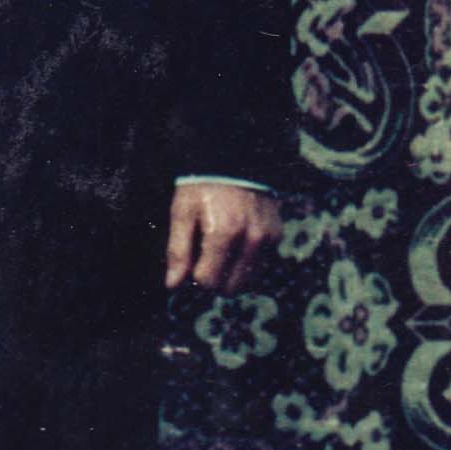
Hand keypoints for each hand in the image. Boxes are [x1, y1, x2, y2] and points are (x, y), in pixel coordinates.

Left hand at [164, 182, 281, 293]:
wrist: (236, 161)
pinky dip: (245, 267)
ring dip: (231, 277)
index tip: (190, 264)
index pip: (208, 281)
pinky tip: (234, 248)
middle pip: (230, 288)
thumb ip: (178, 251)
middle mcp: (251, 238)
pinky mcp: (277, 237)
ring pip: (248, 283)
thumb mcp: (182, 213)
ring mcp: (267, 239)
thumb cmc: (203, 188)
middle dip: (214, 281)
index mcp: (224, 232)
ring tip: (219, 254)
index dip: (194, 277)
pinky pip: (260, 269)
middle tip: (203, 261)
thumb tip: (173, 285)